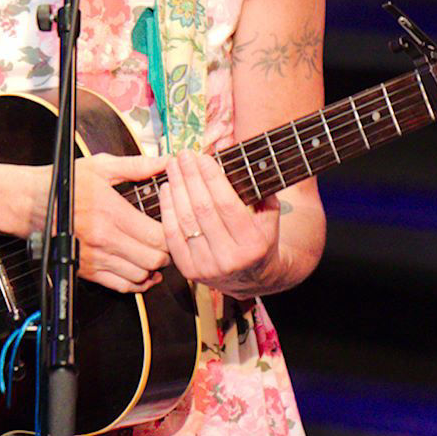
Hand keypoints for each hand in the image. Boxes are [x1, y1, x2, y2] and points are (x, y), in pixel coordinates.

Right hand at [65, 153, 172, 294]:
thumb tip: (165, 161)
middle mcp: (105, 239)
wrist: (28, 204)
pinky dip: (138, 283)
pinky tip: (144, 272)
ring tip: (156, 254)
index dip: (173, 234)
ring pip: (141, 276)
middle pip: (154, 259)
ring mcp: (96, 258)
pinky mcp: (88, 271)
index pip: (157, 236)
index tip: (175, 225)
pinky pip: (122, 287)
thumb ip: (136, 166)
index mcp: (111, 212)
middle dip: (167, 253)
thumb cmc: (63, 183)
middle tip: (169, 241)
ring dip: (154, 268)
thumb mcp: (100, 166)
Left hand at [158, 149, 280, 293]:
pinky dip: (167, 210)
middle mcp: (230, 258)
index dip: (212, 178)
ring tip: (172, 167)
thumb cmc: (259, 240)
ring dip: (176, 189)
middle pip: (203, 209)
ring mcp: (207, 267)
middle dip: (190, 178)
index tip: (202, 157)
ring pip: (185, 221)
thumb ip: (261, 190)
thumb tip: (240, 158)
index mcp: (253, 244)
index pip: (227, 204)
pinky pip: (172, 236)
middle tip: (183, 156)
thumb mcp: (270, 217)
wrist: (253, 279)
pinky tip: (166, 190)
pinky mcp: (189, 271)